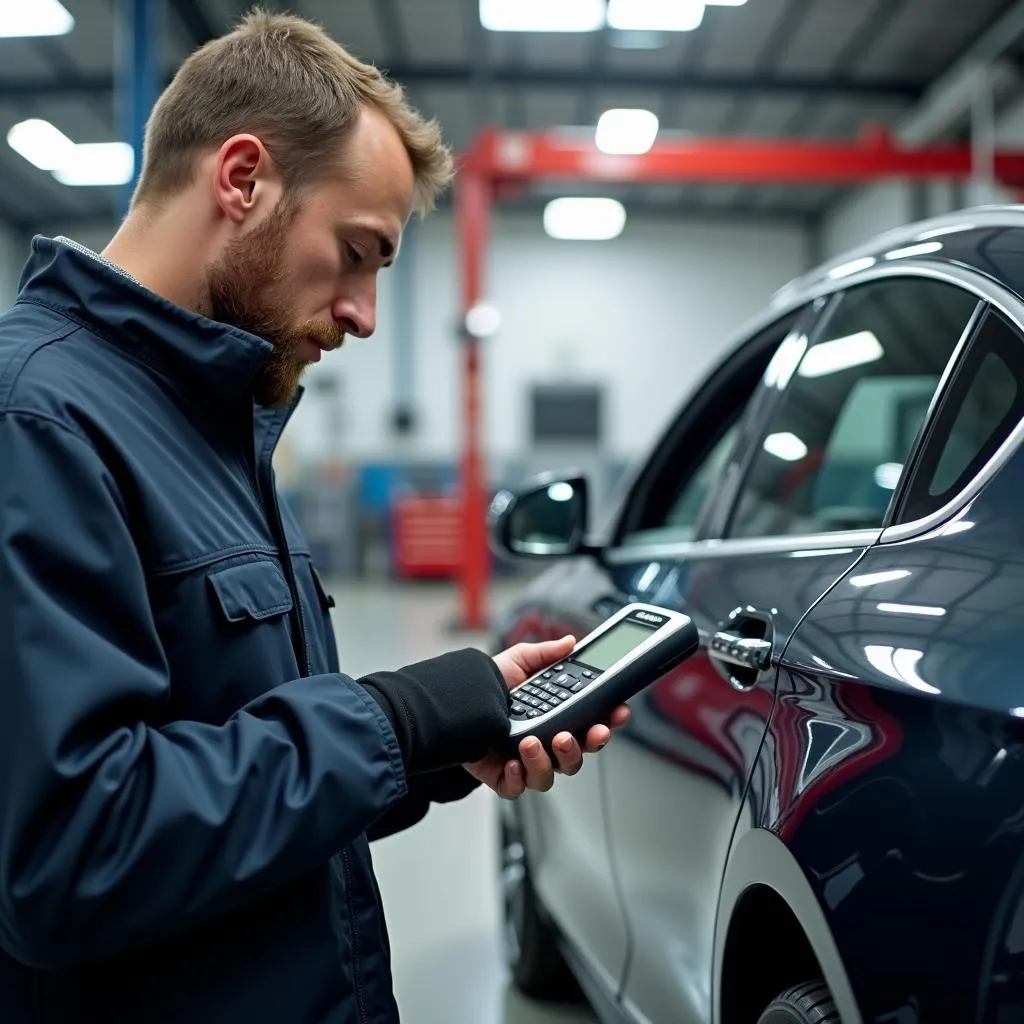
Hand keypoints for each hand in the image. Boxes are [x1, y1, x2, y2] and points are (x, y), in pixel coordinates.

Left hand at [463, 635, 630, 799]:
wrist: (449, 705)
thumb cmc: (486, 686)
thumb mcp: (518, 661)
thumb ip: (545, 653)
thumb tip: (569, 642)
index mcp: (555, 716)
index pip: (591, 722)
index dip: (608, 720)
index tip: (617, 711)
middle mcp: (545, 741)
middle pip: (578, 754)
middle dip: (582, 746)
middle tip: (569, 735)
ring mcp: (526, 762)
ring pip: (553, 775)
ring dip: (546, 761)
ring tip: (530, 742)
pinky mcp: (504, 777)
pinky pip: (519, 788)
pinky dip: (517, 778)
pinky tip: (512, 762)